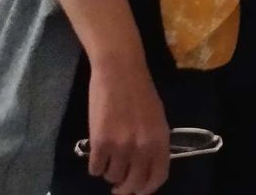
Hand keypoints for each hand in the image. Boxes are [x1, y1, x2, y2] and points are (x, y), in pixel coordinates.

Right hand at [85, 54, 169, 194]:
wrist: (119, 72)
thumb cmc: (140, 92)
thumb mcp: (157, 118)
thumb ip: (153, 142)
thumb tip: (146, 166)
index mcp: (161, 140)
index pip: (158, 177)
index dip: (147, 189)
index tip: (138, 191)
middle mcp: (143, 147)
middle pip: (134, 183)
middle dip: (125, 189)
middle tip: (118, 188)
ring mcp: (121, 146)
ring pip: (112, 176)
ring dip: (109, 173)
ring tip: (109, 160)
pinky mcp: (99, 142)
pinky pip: (95, 168)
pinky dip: (95, 166)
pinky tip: (97, 156)